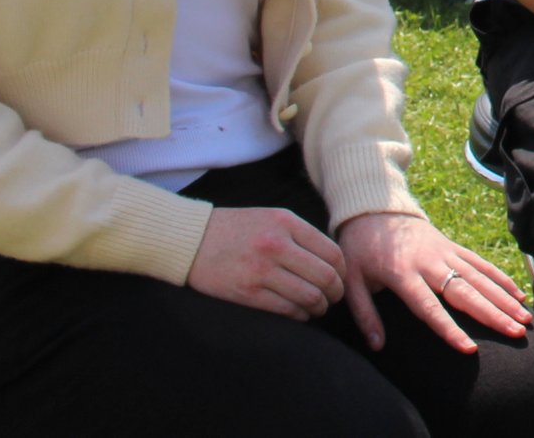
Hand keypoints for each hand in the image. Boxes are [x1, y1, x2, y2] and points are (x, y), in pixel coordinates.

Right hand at [185, 206, 348, 320]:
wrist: (190, 239)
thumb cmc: (236, 230)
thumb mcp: (272, 218)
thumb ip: (301, 235)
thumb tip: (333, 262)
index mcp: (286, 222)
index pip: (332, 252)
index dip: (342, 271)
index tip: (340, 279)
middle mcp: (276, 244)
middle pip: (326, 277)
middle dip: (335, 293)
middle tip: (333, 298)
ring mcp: (261, 269)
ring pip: (309, 296)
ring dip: (319, 307)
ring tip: (318, 308)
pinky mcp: (246, 292)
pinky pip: (286, 309)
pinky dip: (300, 315)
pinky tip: (299, 314)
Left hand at [336, 212, 530, 353]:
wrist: (373, 209)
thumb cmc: (359, 250)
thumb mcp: (350, 281)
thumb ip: (364, 315)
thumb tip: (378, 347)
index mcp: (403, 274)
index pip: (430, 308)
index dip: (450, 329)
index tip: (470, 349)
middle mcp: (430, 263)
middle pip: (466, 292)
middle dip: (493, 314)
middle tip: (517, 333)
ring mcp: (445, 252)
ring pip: (480, 278)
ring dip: (504, 298)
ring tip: (525, 318)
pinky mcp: (453, 246)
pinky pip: (481, 263)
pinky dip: (500, 278)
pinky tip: (518, 294)